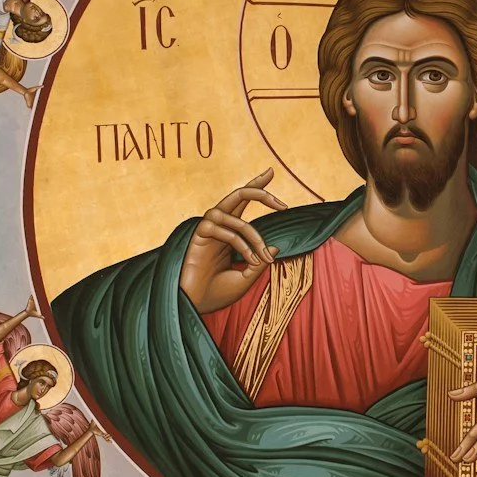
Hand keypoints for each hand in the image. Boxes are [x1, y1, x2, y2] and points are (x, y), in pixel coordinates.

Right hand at [179, 170, 286, 313]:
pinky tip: (248, 260)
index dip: (257, 186)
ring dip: (255, 237)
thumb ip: (259, 262)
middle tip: (282, 203)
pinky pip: (226, 231)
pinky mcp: (199, 234)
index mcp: (229, 233)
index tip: (272, 171)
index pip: (244, 203)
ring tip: (263, 257)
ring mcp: (208, 229)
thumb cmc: (216, 293)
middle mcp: (219, 227)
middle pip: (239, 195)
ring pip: (236, 216)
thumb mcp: (246, 278)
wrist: (194, 304)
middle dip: (260, 191)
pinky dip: (242, 245)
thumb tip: (275, 246)